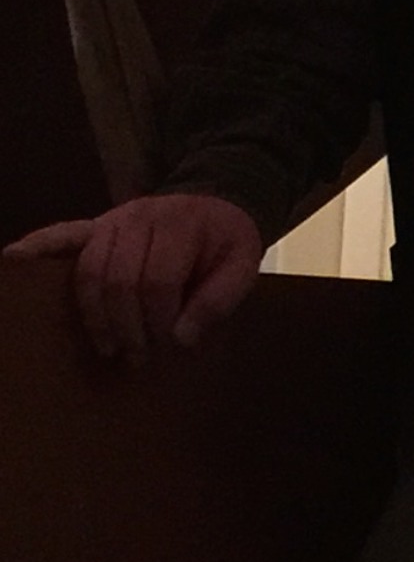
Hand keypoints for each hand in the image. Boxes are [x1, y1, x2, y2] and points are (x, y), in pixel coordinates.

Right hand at [3, 192, 264, 360]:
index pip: (159, 280)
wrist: (217, 203)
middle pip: (119, 279)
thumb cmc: (227, 240)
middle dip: (126, 325)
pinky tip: (13, 260)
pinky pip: (60, 235)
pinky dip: (36, 248)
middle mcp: (140, 217)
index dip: (159, 319)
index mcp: (181, 225)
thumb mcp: (243, 265)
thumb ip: (219, 298)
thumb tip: (181, 337)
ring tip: (107, 346)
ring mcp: (112, 220)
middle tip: (136, 358)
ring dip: (94, 315)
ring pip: (89, 270)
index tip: (168, 346)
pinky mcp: (94, 226)